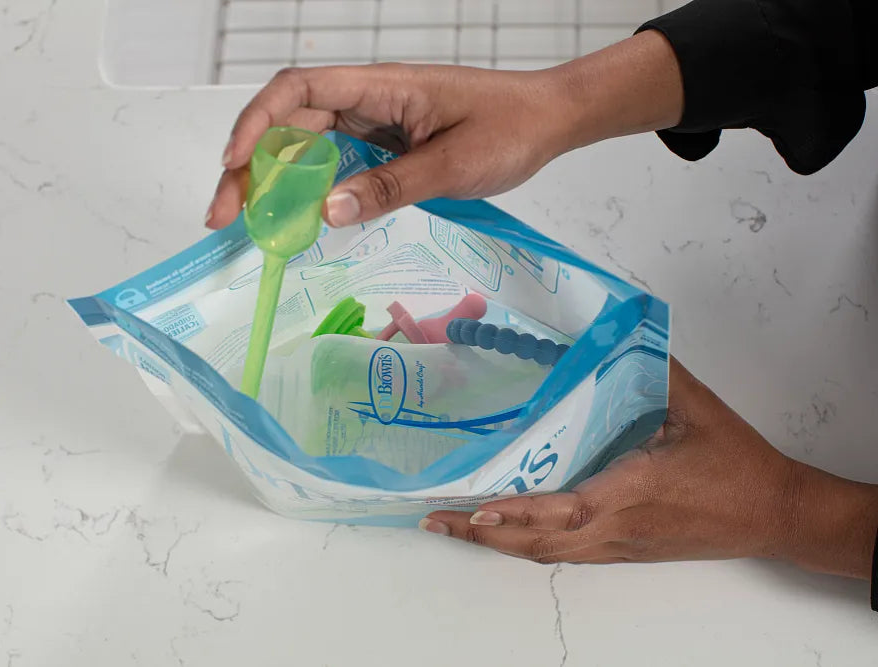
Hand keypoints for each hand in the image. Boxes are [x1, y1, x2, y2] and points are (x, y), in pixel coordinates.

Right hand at [206, 31, 683, 229]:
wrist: (549, 121)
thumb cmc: (510, 129)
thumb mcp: (452, 166)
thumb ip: (389, 187)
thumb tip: (325, 212)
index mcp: (382, 86)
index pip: (300, 89)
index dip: (257, 122)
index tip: (235, 164)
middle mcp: (370, 98)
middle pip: (290, 119)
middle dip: (251, 163)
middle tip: (226, 214)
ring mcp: (376, 121)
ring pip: (307, 142)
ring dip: (274, 177)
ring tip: (250, 220)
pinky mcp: (386, 144)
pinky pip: (335, 161)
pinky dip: (310, 186)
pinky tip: (298, 215)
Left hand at [421, 358, 877, 579]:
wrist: (775, 514)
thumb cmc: (736, 463)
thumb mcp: (696, 406)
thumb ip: (653, 366)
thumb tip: (614, 326)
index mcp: (631, 492)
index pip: (564, 509)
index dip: (518, 512)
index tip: (475, 509)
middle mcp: (615, 528)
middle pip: (537, 543)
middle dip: (482, 535)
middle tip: (433, 519)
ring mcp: (617, 546)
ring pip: (546, 554)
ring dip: (497, 544)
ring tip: (454, 526)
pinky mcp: (623, 551)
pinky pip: (564, 553)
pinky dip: (525, 544)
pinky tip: (504, 530)